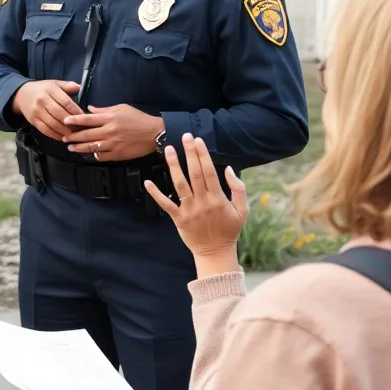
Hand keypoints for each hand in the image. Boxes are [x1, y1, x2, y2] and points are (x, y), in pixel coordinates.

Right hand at [10, 80, 82, 139]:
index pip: (65, 101)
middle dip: (71, 122)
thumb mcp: (54, 84)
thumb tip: (79, 87)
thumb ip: (67, 86)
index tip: (84, 116)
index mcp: (50, 90)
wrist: (21, 94)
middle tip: (81, 128)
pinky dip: (54, 135)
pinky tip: (62, 137)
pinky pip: (45, 130)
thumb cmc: (42, 89)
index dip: (75, 110)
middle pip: (60, 114)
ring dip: (64, 131)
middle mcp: (42, 100)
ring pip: (53, 124)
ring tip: (73, 134)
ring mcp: (37, 111)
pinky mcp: (33, 120)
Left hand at [62, 105, 163, 161]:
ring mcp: (112, 144)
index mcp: (110, 119)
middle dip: (72, 136)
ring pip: (91, 147)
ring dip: (78, 147)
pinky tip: (87, 154)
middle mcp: (109, 132)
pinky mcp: (117, 154)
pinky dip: (93, 155)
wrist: (154, 134)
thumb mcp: (122, 108)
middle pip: (86, 135)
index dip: (74, 120)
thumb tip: (90, 109)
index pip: (87, 119)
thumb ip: (104, 110)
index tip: (64, 121)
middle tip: (63, 138)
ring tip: (70, 147)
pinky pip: (101, 156)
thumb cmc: (139, 118)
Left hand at [147, 133, 247, 275]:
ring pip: (180, 185)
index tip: (198, 140)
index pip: (209, 172)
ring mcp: (189, 210)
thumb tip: (228, 168)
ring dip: (174, 166)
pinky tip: (148, 182)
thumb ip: (238, 188)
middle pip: (195, 173)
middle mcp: (203, 202)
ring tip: (168, 150)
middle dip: (190, 154)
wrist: (216, 253)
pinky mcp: (179, 219)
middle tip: (184, 136)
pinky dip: (156, 194)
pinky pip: (166, 205)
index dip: (203, 155)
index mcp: (218, 199)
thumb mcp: (242, 210)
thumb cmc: (230, 230)